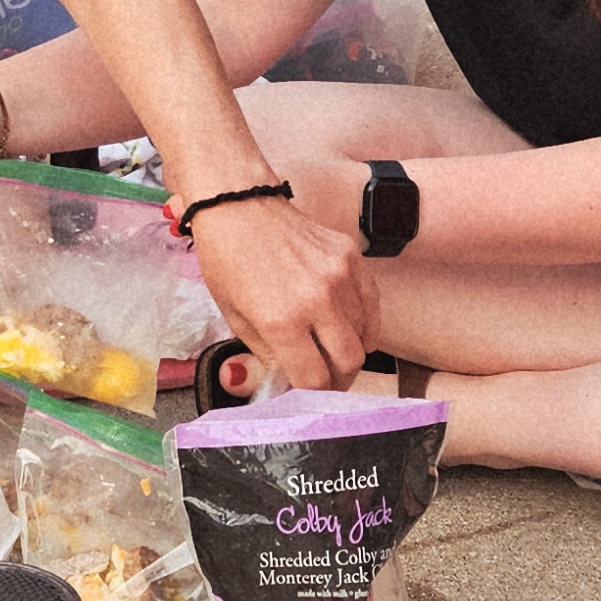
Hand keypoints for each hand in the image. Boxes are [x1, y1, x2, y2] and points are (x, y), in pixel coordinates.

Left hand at [185, 195, 373, 389]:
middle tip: (327, 381)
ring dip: (349, 349)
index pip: (315, 379)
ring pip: (364, 335)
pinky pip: (371, 304)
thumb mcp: (235, 318)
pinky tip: (350, 328)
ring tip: (331, 348)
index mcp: (281, 321)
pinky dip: (364, 322)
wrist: (239, 204)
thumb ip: (268, 354)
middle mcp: (316, 300)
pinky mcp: (352, 257)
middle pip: (349, 363)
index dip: (312, 395)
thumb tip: (290, 382)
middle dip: (338, 380)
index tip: (308, 396)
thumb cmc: (228, 261)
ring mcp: (340, 277)